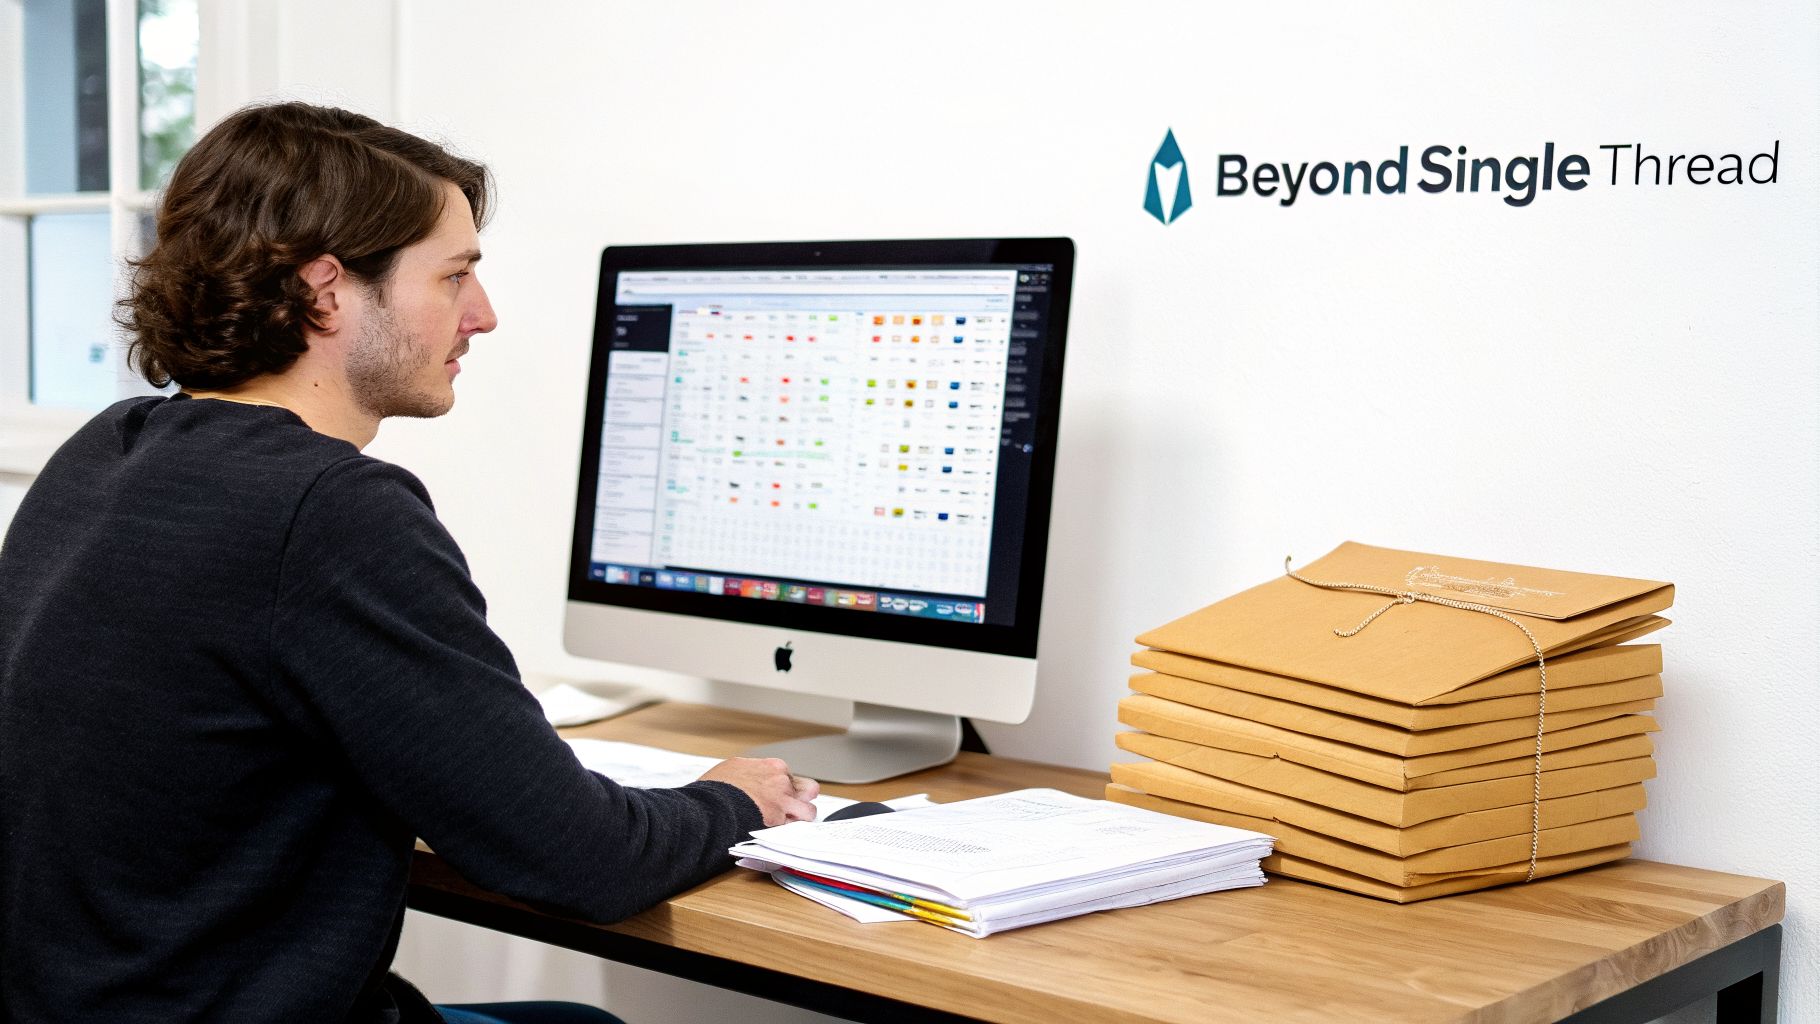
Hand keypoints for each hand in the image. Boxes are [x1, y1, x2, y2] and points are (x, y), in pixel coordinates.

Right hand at [699, 757, 818, 826]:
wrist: (710, 804)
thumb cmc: (715, 788)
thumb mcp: (733, 768)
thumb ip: (751, 772)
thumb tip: (749, 777)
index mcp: (772, 766)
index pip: (792, 777)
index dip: (788, 789)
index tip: (781, 797)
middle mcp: (781, 781)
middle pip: (808, 790)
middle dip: (801, 800)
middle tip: (793, 809)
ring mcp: (782, 800)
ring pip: (808, 811)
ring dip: (802, 818)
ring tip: (792, 825)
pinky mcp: (778, 819)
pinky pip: (794, 827)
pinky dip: (791, 832)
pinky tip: (782, 834)